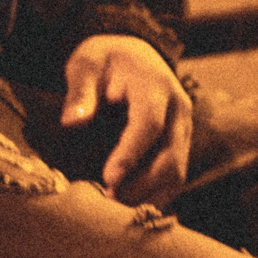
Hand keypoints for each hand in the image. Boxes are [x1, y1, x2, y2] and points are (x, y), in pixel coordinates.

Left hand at [61, 35, 191, 205]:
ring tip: (115, 202)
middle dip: (141, 184)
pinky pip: (176, 176)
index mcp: (155, 84)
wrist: (135, 55)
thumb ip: (80, 90)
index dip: (131, 154)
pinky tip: (130, 200)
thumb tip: (73, 122)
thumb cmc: (106, 60)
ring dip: (149, 194)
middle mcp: (178, 108)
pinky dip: (156, 193)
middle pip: (170, 156)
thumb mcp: (86, 63)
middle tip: (109, 198)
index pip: (150, 124)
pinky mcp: (182, 143)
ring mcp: (184, 127)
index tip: (108, 179)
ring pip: (177, 172)